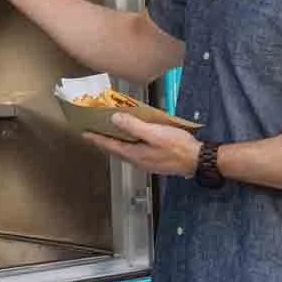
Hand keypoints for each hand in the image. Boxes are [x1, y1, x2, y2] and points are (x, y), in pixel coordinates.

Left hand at [84, 113, 200, 177]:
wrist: (196, 159)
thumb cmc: (177, 146)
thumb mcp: (154, 133)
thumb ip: (134, 126)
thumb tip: (114, 119)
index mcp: (135, 154)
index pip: (110, 146)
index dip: (97, 139)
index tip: (85, 133)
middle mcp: (138, 160)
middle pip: (115, 150)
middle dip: (103, 142)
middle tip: (93, 133)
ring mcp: (146, 162)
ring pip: (125, 152)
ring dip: (115, 143)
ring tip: (109, 134)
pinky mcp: (154, 160)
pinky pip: (134, 151)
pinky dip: (127, 144)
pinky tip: (131, 139)